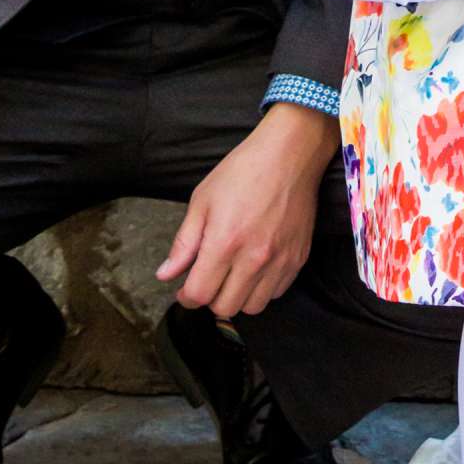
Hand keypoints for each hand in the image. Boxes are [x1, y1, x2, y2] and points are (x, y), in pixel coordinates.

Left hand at [155, 104, 333, 319]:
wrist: (289, 155)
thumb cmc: (243, 171)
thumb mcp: (202, 201)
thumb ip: (184, 243)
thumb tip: (165, 275)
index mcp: (224, 242)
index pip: (199, 294)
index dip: (186, 297)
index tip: (185, 289)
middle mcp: (254, 258)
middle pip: (225, 307)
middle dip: (210, 299)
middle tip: (208, 281)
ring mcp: (280, 261)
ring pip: (253, 307)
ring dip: (237, 297)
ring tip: (233, 277)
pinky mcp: (298, 259)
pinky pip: (277, 293)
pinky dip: (262, 289)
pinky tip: (255, 269)